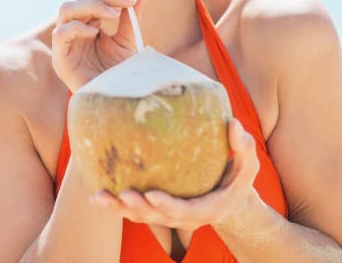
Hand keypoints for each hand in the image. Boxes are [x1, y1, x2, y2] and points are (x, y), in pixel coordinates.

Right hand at [51, 0, 148, 92]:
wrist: (116, 103)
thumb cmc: (121, 74)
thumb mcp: (129, 42)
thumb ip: (131, 18)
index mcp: (91, 23)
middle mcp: (76, 29)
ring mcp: (66, 43)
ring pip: (66, 9)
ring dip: (91, 6)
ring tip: (112, 15)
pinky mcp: (60, 59)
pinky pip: (60, 34)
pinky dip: (77, 28)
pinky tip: (94, 32)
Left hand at [89, 118, 260, 232]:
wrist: (228, 203)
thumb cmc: (236, 180)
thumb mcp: (247, 167)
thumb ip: (243, 148)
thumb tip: (234, 124)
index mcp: (205, 209)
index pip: (184, 211)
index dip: (167, 205)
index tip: (153, 195)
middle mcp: (182, 218)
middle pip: (155, 217)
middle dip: (137, 208)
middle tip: (123, 194)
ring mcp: (166, 217)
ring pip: (139, 217)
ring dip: (118, 208)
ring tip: (98, 196)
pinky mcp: (154, 211)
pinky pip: (132, 210)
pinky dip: (114, 204)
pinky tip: (95, 193)